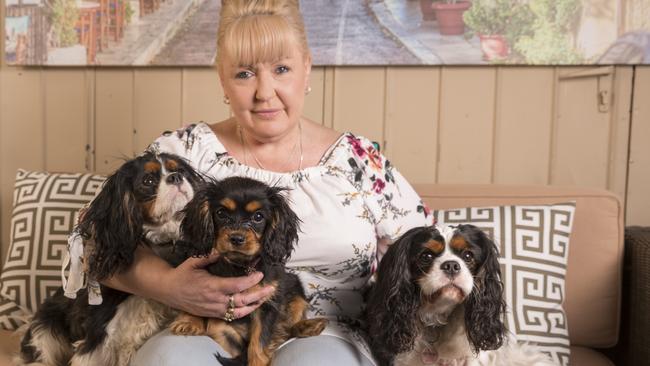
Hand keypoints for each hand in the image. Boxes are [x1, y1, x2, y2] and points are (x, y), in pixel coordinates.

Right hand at [160, 252, 275, 318]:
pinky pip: (231, 317)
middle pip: (243, 300)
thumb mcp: (194, 261)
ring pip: (239, 312)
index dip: (251, 281)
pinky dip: (244, 312)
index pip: (237, 286)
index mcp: (212, 286)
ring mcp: (214, 309)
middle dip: (259, 295)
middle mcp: (215, 300)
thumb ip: (210, 255)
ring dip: (254, 305)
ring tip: (264, 297)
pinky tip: (251, 306)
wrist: (168, 291)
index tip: (260, 274)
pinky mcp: (212, 314)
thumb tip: (223, 248)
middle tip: (271, 288)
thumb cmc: (182, 274)